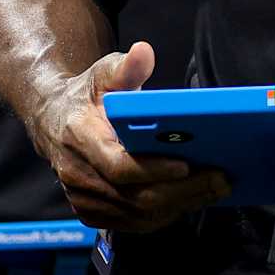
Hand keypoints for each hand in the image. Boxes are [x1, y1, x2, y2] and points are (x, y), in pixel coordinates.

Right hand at [25, 41, 228, 230]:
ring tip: (216, 188)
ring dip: (180, 205)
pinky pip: (133, 222)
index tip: (187, 165)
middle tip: (220, 179)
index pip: (119, 165)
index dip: (154, 170)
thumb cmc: (87, 96)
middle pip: (136, 195)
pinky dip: (165, 215)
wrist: (54, 121)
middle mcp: (78, 173)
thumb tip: (144, 51)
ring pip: (138, 214)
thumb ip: (126, 66)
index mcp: (79, 137)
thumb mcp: (103, 73)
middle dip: (182, 191)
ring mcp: (83, 198)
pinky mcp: (91, 212)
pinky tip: (192, 200)